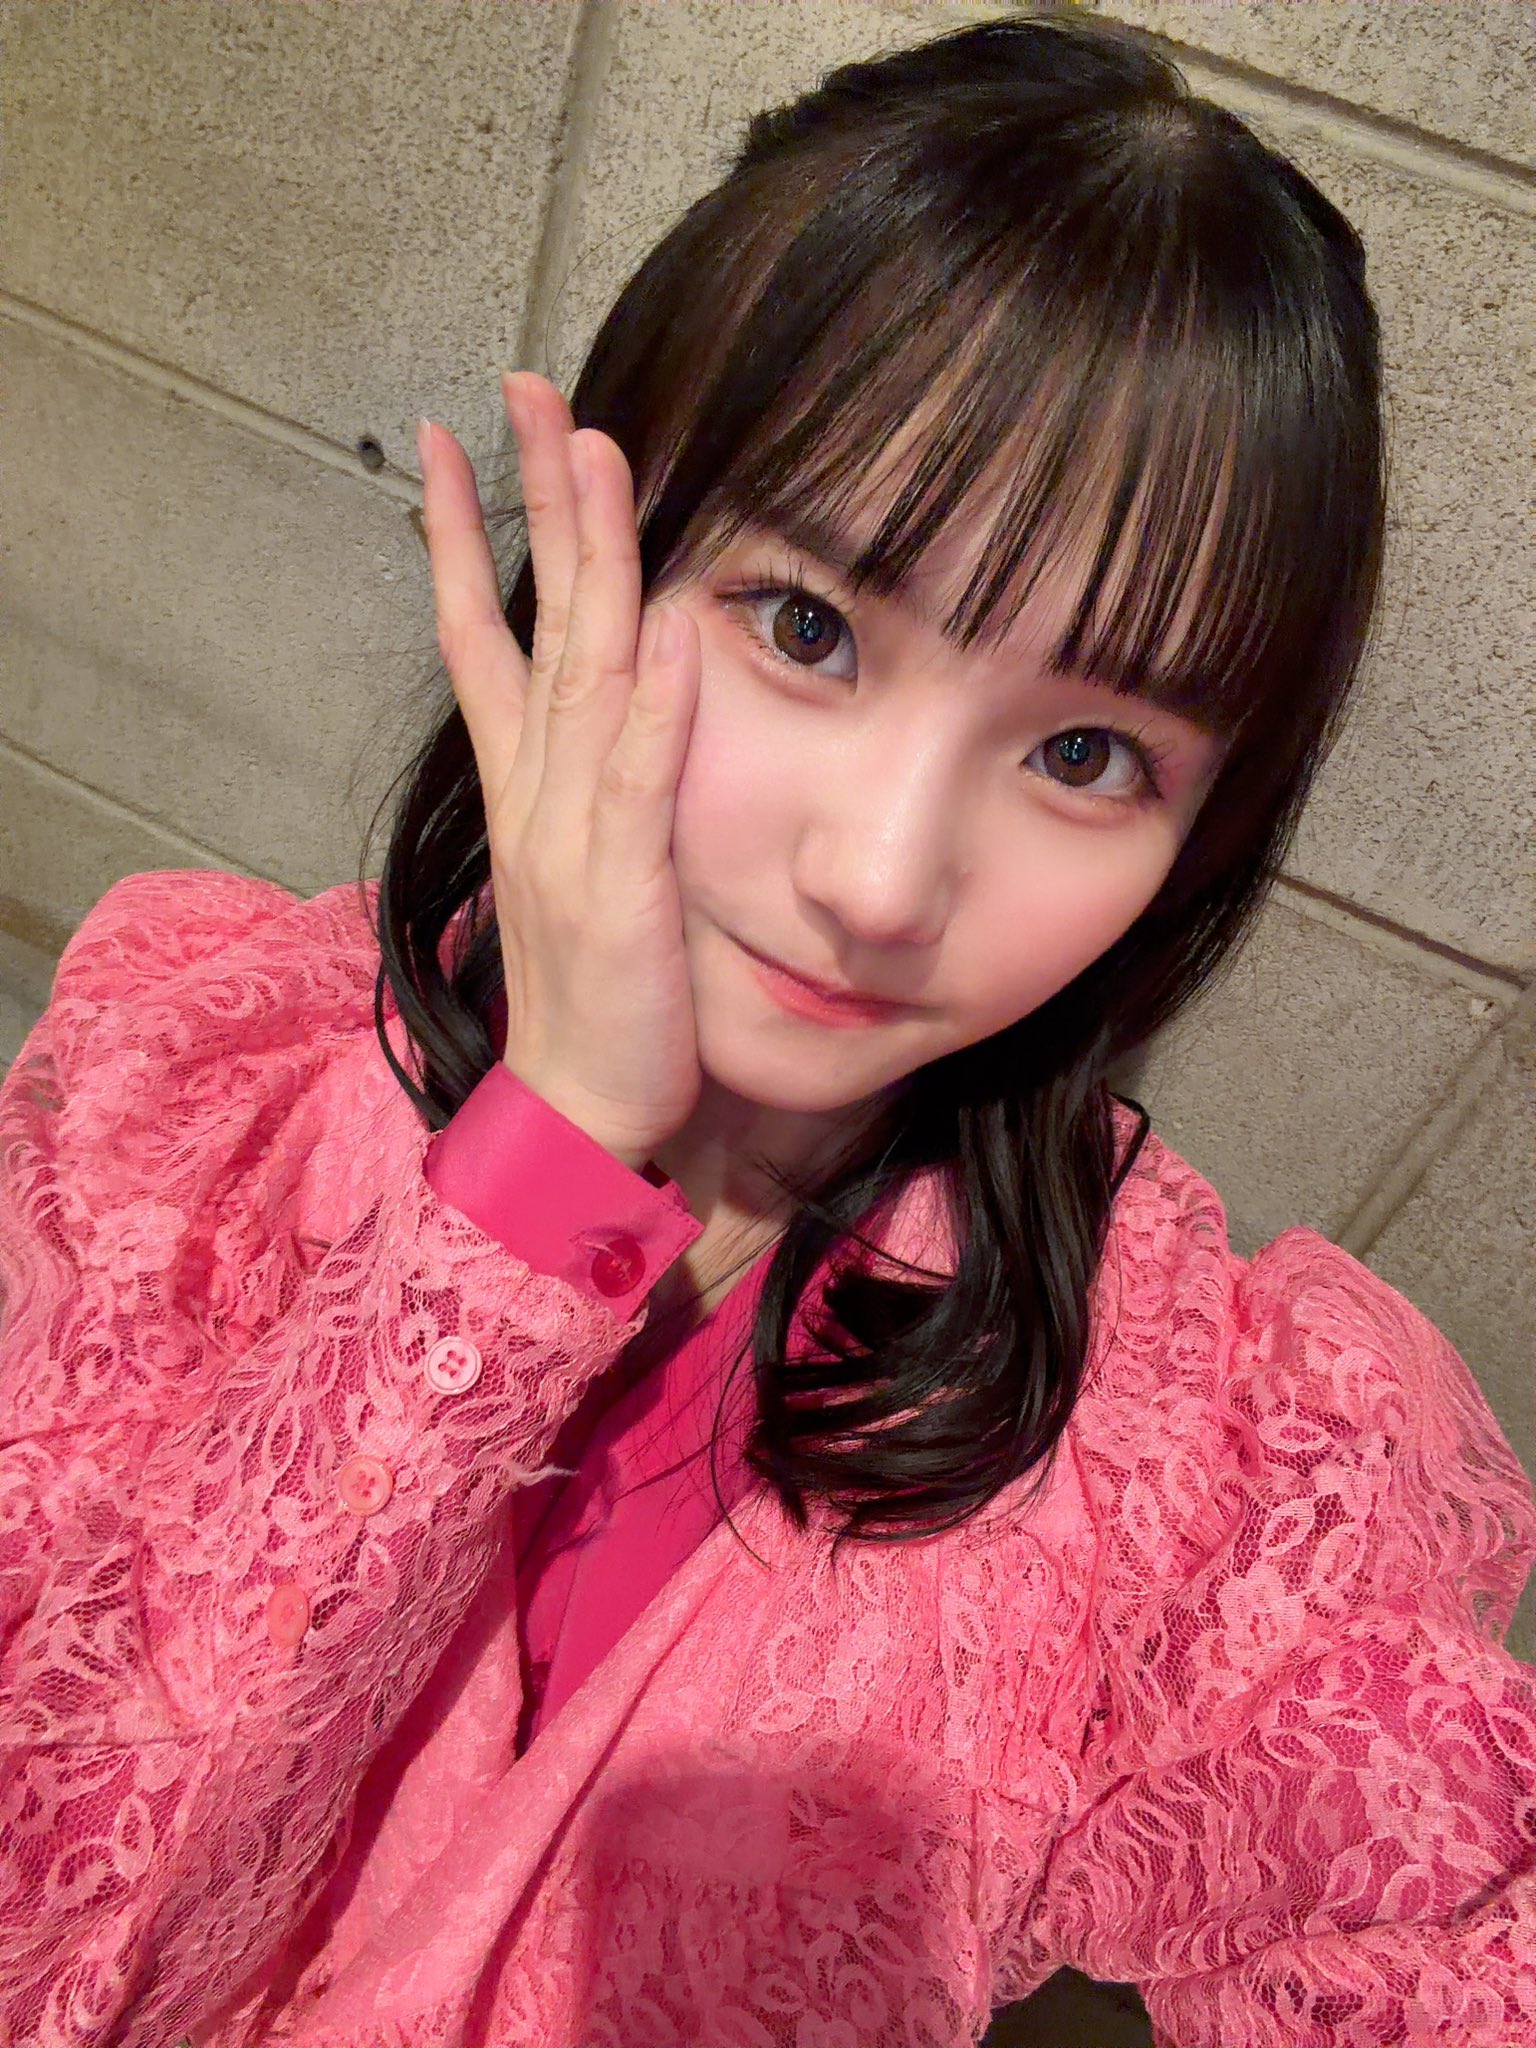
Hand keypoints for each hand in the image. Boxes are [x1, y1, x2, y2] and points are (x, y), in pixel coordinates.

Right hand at [416, 371, 702, 1169]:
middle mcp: (537, 791)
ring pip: (580, 671)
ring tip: (591, 450)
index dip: (470, 540)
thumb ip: (597, 782)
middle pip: (531, 620)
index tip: (459, 447)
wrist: (577, 1106)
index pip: (488, 638)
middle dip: (528, 500)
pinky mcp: (620, 885)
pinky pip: (637, 776)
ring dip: (587, 558)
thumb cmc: (595, 991)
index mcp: (528, 787)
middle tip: (524, 388)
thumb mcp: (587, 869)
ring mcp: (572, 832)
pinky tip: (662, 615)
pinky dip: (647, 698)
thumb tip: (618, 699)